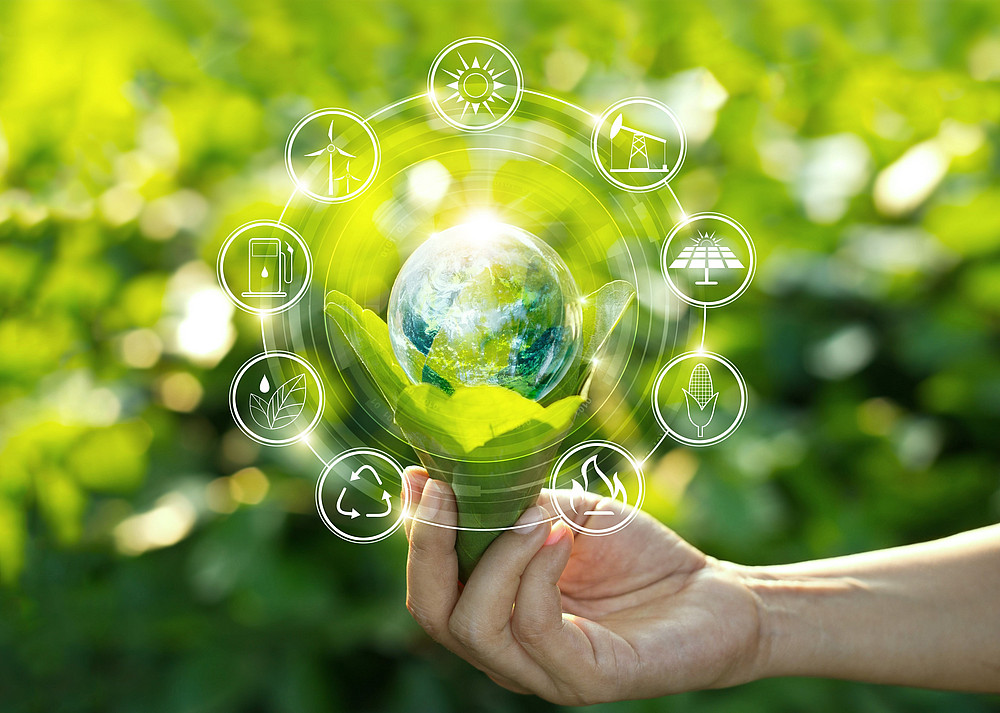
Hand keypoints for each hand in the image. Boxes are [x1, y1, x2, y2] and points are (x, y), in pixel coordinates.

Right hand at [402, 467, 763, 704]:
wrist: (713, 593)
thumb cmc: (635, 554)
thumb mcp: (562, 514)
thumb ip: (508, 506)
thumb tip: (442, 474)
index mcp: (493, 608)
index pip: (430, 583)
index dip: (417, 530)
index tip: (420, 476)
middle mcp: (505, 648)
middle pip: (433, 611)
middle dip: (431, 546)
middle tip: (447, 491)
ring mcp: (541, 670)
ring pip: (474, 625)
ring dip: (495, 557)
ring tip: (532, 516)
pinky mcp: (584, 678)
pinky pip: (536, 629)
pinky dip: (536, 574)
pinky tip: (560, 538)